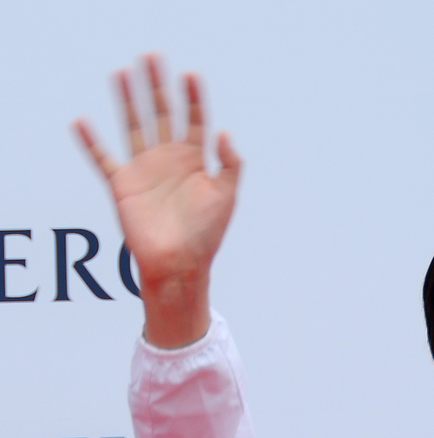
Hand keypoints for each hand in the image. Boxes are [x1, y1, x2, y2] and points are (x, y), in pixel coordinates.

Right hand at [74, 54, 240, 347]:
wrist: (180, 264)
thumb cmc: (206, 235)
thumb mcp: (227, 197)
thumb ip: (230, 164)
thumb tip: (226, 131)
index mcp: (196, 161)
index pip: (195, 120)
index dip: (194, 98)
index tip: (191, 74)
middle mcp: (169, 159)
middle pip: (162, 114)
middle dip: (158, 86)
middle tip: (153, 56)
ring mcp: (145, 169)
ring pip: (134, 125)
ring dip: (128, 100)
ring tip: (122, 72)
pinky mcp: (123, 184)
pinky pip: (102, 158)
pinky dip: (91, 141)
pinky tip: (81, 121)